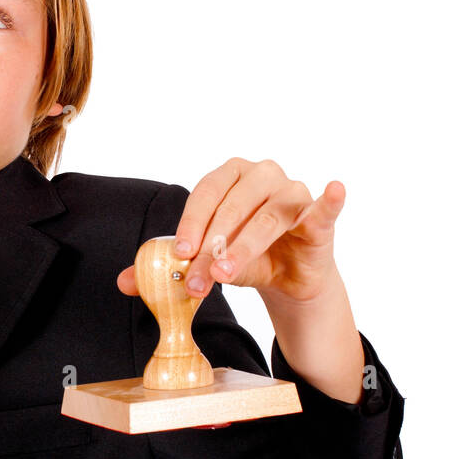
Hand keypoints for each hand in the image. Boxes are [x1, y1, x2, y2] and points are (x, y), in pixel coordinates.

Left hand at [117, 157, 344, 306]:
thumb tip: (125, 282)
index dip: (191, 221)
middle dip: (212, 246)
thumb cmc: (242, 258)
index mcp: (229, 177)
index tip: (179, 251)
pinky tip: (333, 190)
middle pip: (234, 206)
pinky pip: (324, 207)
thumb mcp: (202, 264)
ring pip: (269, 216)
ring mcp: (293, 192)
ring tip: (225, 274)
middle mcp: (262, 176)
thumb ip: (166, 268)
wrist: (285, 278)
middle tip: (197, 278)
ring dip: (245, 246)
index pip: (206, 193)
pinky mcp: (319, 216)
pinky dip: (329, 200)